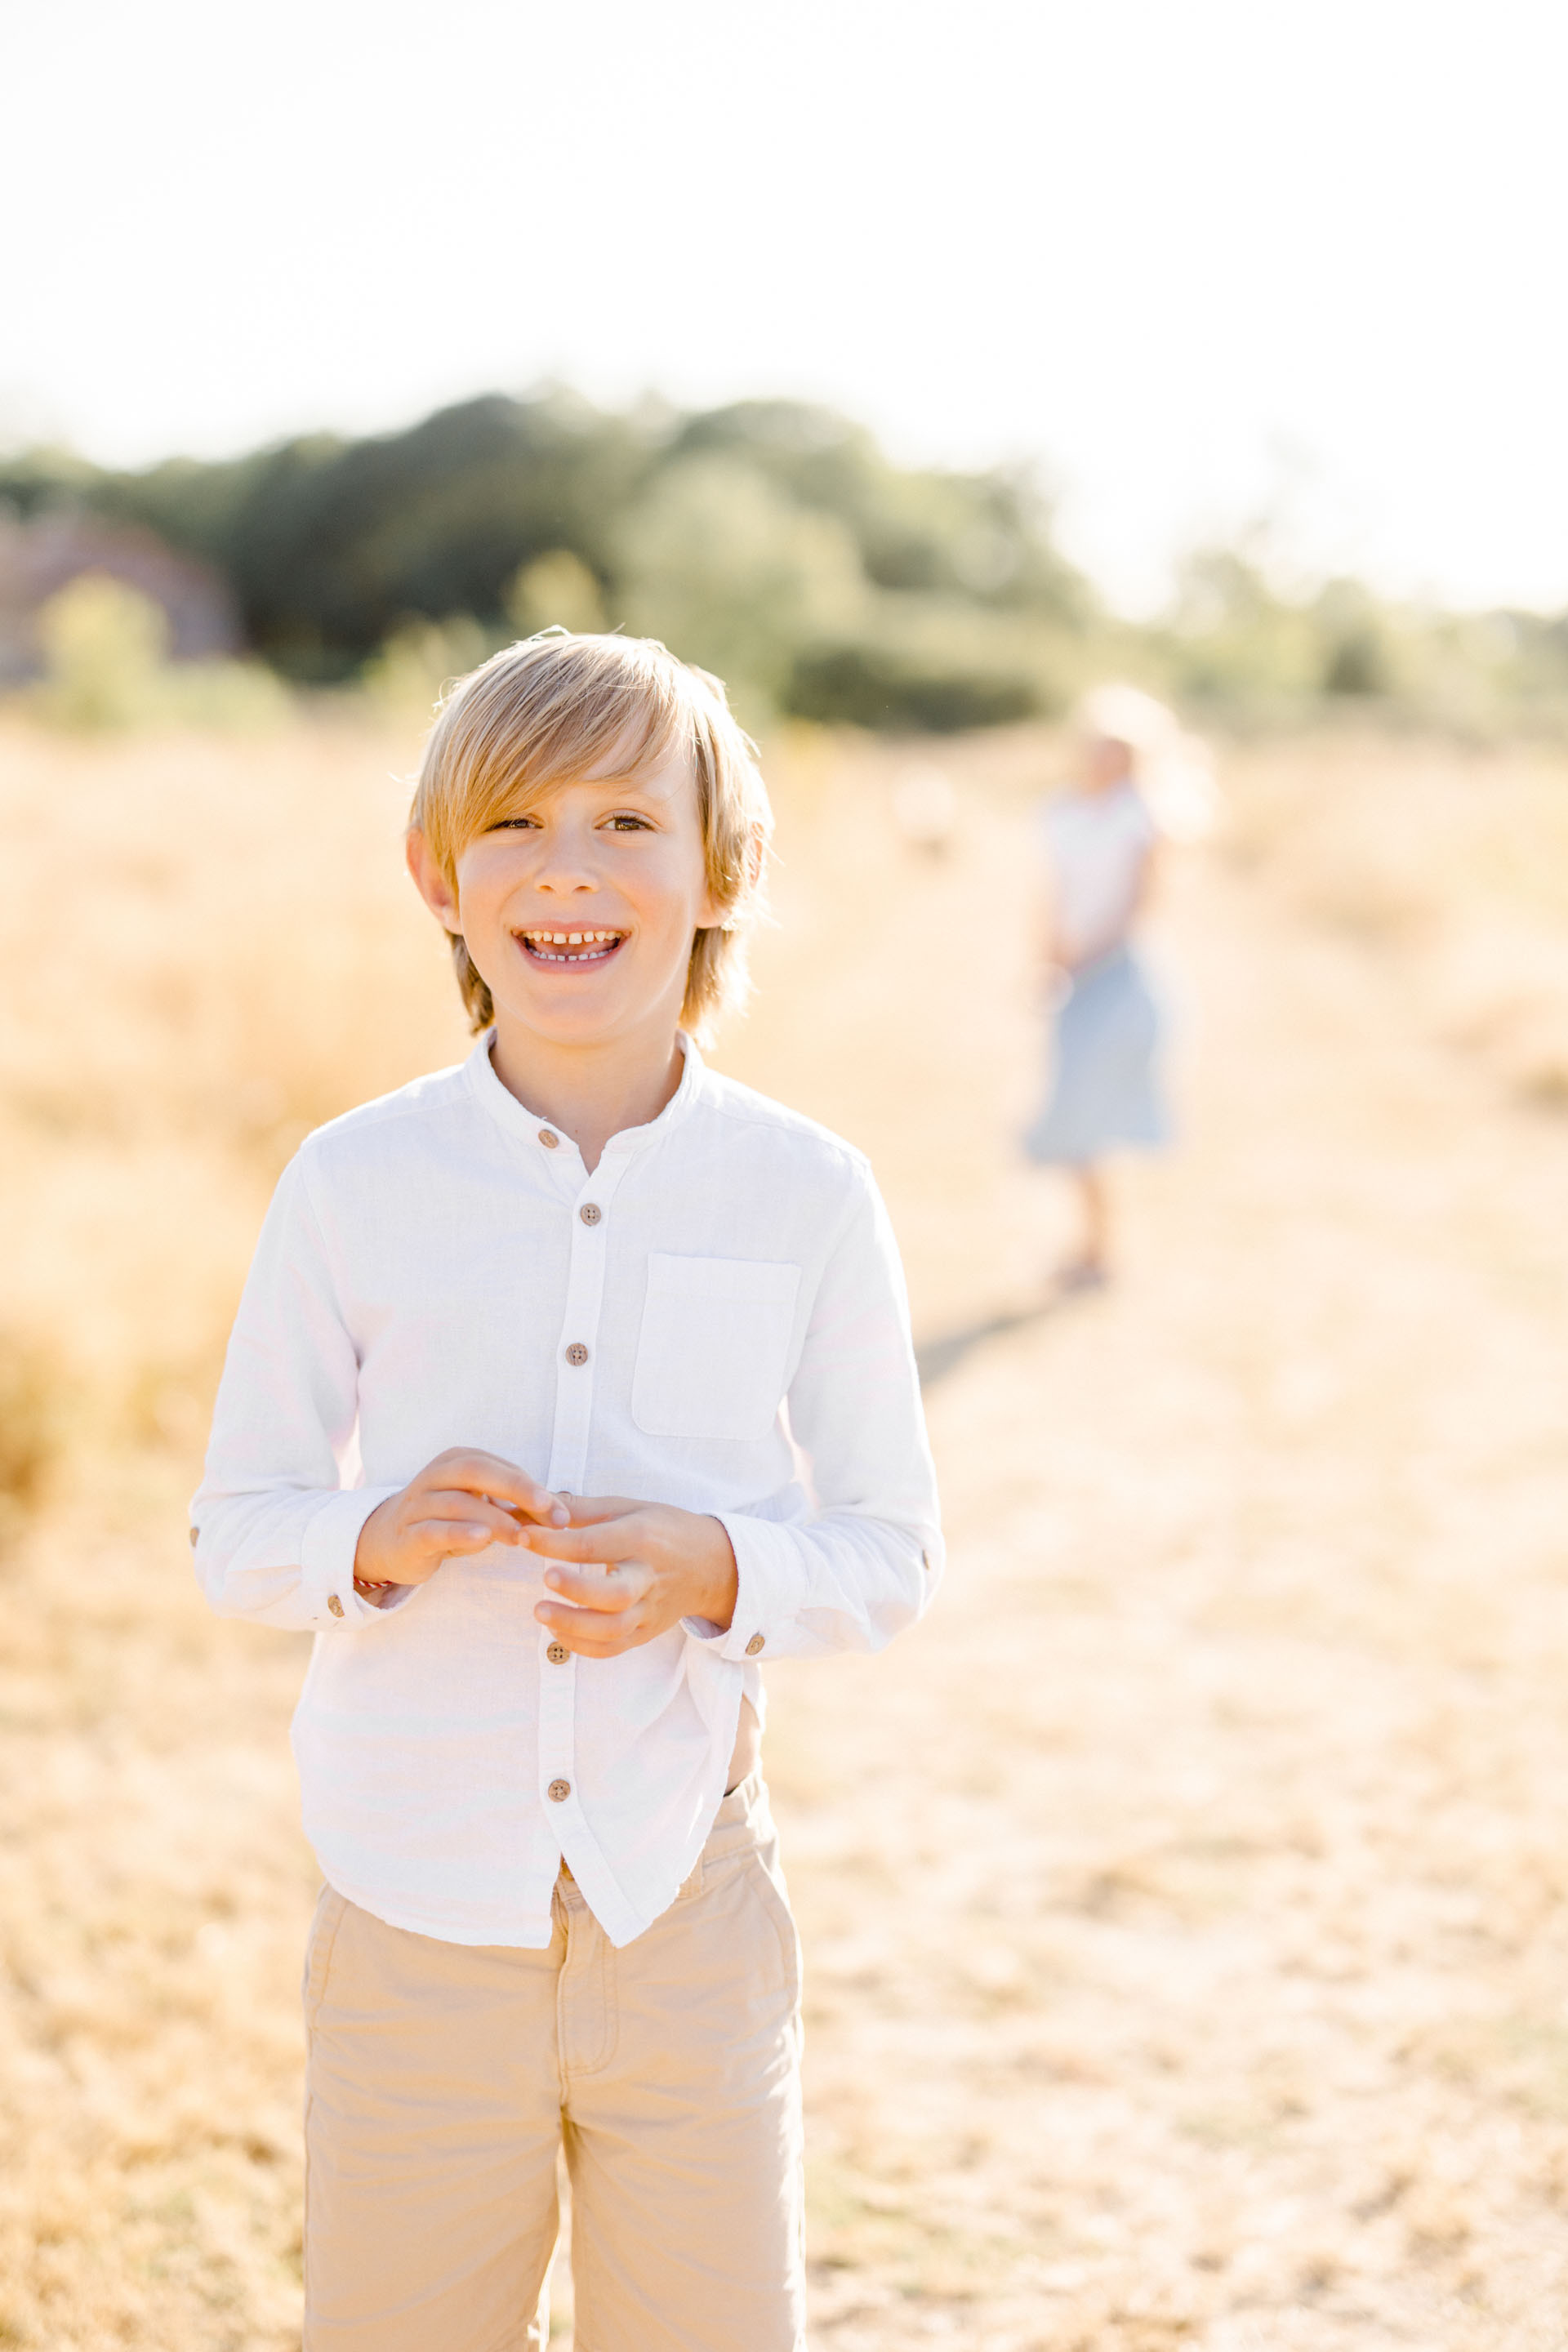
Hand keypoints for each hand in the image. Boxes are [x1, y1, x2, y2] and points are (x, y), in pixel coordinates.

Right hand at [355, 1448, 568, 1587]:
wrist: (387, 1542)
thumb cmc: (447, 1521)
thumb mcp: (482, 1508)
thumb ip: (516, 1507)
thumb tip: (563, 1512)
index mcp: (458, 1461)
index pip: (501, 1467)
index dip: (533, 1487)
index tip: (562, 1513)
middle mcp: (436, 1476)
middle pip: (477, 1471)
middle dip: (518, 1489)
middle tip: (549, 1512)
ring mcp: (418, 1504)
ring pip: (456, 1502)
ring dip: (494, 1518)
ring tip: (521, 1537)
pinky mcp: (407, 1535)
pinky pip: (432, 1530)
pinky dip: (459, 1533)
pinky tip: (482, 1540)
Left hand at [521, 1496, 738, 1658]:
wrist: (713, 1565)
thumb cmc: (664, 1530)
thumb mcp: (630, 1508)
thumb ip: (583, 1509)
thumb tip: (537, 1503)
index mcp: (641, 1539)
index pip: (595, 1544)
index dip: (555, 1541)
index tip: (523, 1536)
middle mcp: (648, 1577)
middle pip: (616, 1594)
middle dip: (577, 1589)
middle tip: (544, 1578)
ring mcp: (649, 1609)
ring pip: (614, 1628)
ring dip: (574, 1625)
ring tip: (540, 1612)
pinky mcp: (646, 1632)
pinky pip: (614, 1648)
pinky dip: (583, 1646)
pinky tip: (558, 1632)